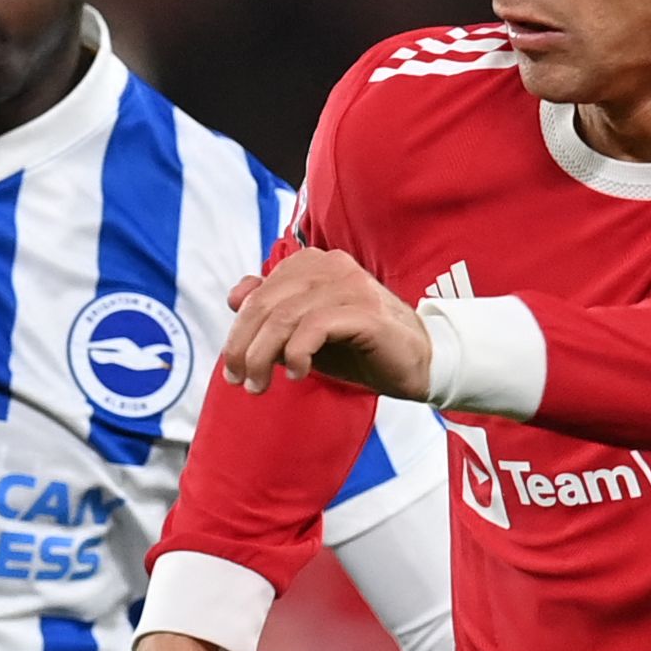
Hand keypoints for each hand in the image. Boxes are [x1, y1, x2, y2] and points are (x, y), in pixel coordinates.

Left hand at [219, 246, 430, 398]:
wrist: (418, 363)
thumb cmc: (360, 348)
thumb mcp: (307, 331)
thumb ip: (274, 312)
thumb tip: (235, 297)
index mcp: (313, 264)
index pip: (258, 294)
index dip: (238, 332)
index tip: (233, 369)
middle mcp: (330, 265)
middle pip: (266, 304)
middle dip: (244, 347)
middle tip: (239, 381)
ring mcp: (349, 285)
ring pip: (285, 317)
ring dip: (264, 356)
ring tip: (260, 386)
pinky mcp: (364, 311)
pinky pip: (315, 327)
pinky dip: (298, 353)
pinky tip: (298, 375)